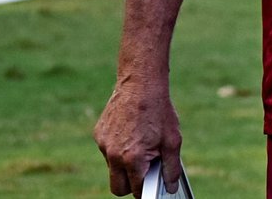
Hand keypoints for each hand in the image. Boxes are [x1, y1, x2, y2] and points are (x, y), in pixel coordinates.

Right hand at [93, 78, 181, 197]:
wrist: (140, 84)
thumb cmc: (159, 111)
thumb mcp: (173, 140)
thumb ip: (171, 168)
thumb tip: (171, 188)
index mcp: (133, 159)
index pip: (136, 190)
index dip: (147, 190)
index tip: (153, 187)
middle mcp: (113, 155)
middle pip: (117, 188)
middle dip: (131, 185)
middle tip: (146, 172)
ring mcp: (103, 145)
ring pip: (112, 168)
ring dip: (124, 164)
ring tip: (141, 145)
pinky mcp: (98, 135)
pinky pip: (107, 151)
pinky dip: (118, 148)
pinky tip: (131, 132)